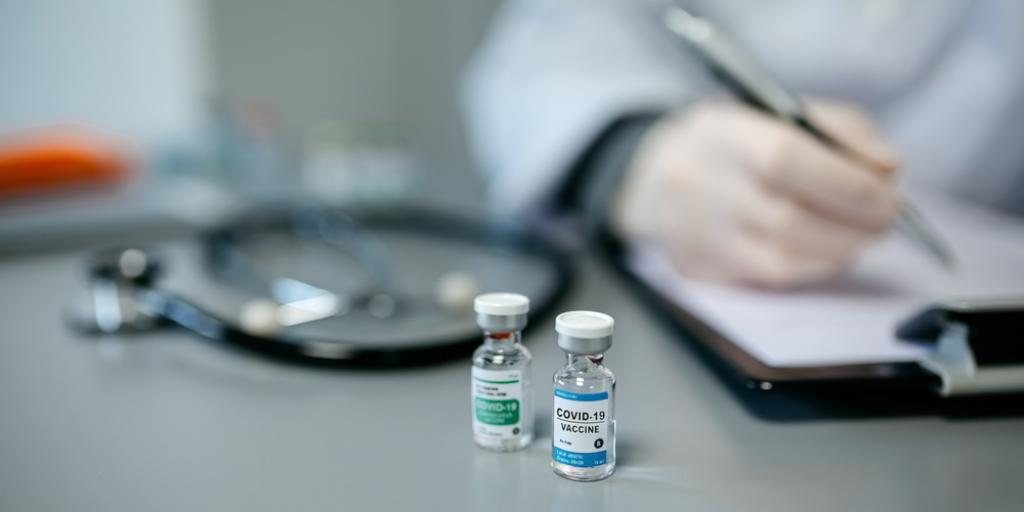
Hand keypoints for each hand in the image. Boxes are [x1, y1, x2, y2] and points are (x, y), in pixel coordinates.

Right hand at [611, 100, 900, 288]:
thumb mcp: (777, 110)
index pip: (787, 160)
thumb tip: (888, 171)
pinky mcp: (700, 269)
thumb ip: (840, 130)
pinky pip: (772, 279)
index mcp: (722, 135)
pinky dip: (815, 266)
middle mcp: (702, 186)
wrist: (653, 178)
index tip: (889, 191)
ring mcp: (698, 234)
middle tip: (888, 216)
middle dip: (856, 223)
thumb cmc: (731, 142)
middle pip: (791, 218)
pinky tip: (828, 249)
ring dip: (842, 249)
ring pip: (787, 258)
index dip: (847, 181)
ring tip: (862, 232)